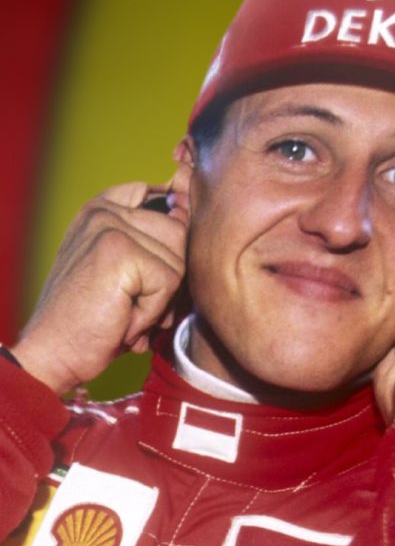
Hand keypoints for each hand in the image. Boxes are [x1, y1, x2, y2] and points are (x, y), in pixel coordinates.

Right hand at [12, 182, 188, 393]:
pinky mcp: (120, 252)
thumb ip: (152, 241)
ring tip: (125, 311)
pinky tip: (123, 319)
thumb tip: (189, 212)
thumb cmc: (93, 318)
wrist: (54, 353)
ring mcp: (110, 227)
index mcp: (100, 209)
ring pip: (179, 261)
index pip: (159, 192)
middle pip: (180, 233)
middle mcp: (103, 211)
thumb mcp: (123, 272)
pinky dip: (153, 312)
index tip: (155, 255)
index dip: (172, 217)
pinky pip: (170, 282)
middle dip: (169, 278)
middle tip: (132, 302)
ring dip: (161, 299)